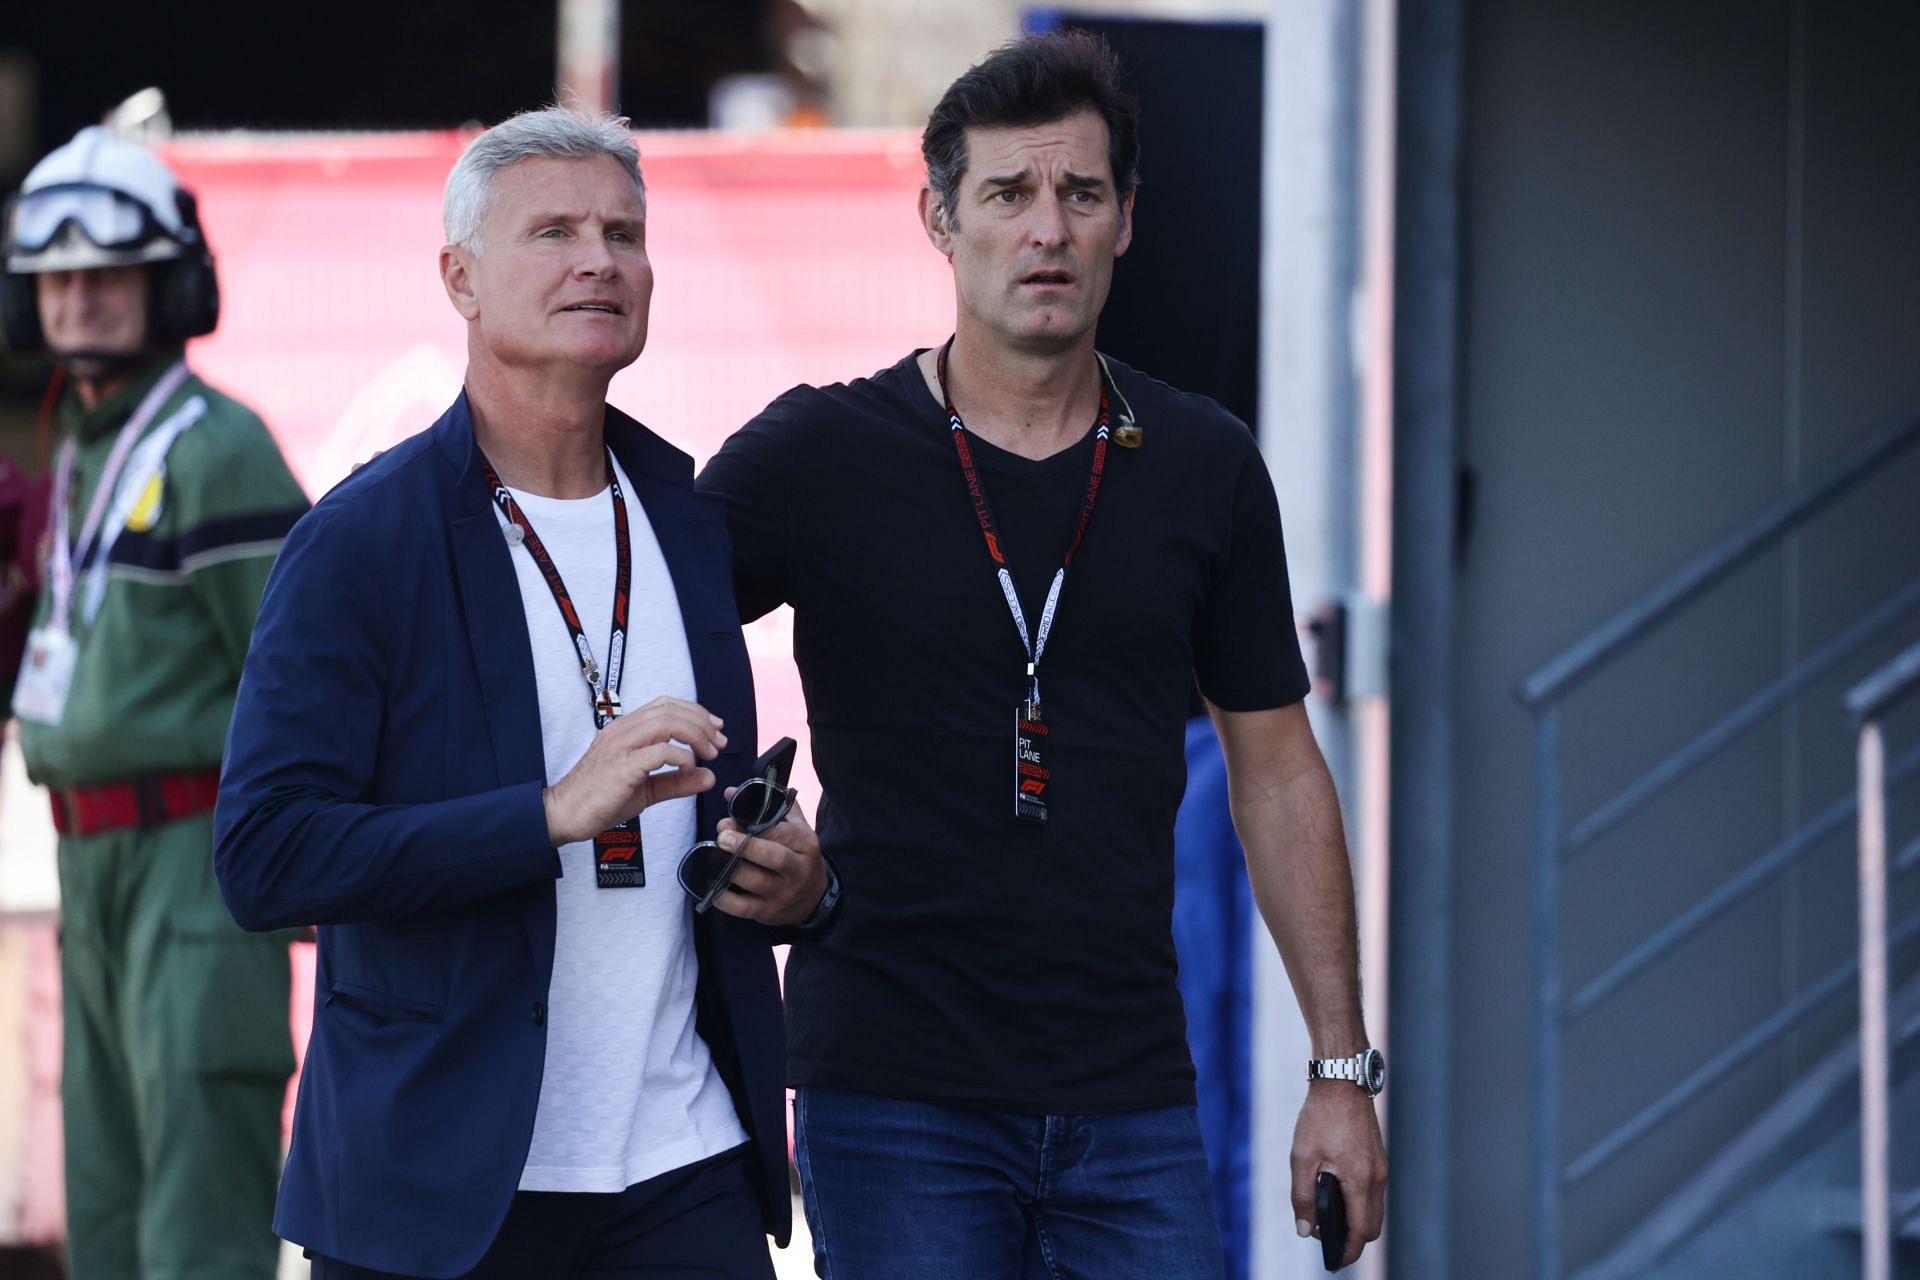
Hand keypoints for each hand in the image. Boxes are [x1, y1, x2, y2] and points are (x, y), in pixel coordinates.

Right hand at [543, 696, 725, 845]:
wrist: (563, 814)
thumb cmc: (598, 799)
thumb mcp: (646, 789)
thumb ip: (677, 782)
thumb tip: (708, 776)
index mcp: (626, 730)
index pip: (665, 706)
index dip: (695, 712)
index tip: (715, 729)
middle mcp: (623, 731)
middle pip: (670, 709)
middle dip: (702, 723)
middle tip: (718, 743)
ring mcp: (621, 746)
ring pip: (667, 722)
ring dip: (696, 735)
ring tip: (709, 753)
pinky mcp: (622, 766)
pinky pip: (660, 751)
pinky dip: (682, 757)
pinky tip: (689, 768)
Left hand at [708, 788, 828, 925]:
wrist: (814, 898)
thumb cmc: (798, 855)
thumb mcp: (795, 828)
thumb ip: (768, 806)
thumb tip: (731, 792)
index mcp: (805, 844)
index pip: (784, 832)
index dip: (758, 824)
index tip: (733, 817)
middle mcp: (797, 869)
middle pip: (774, 857)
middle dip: (746, 846)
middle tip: (722, 835)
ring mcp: (783, 893)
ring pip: (758, 882)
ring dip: (732, 869)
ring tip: (713, 857)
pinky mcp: (768, 912)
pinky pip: (744, 908)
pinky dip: (726, 899)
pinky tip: (713, 887)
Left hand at [1292, 1080, 1386, 1267]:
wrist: (1342, 1082)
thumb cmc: (1320, 1118)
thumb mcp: (1301, 1157)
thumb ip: (1302, 1196)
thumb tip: (1305, 1230)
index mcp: (1360, 1181)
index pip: (1361, 1232)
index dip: (1347, 1251)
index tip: (1334, 1261)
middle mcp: (1376, 1178)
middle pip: (1372, 1227)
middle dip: (1353, 1240)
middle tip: (1328, 1241)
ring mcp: (1381, 1168)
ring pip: (1374, 1210)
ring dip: (1356, 1220)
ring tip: (1328, 1218)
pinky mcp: (1378, 1158)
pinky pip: (1373, 1192)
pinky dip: (1360, 1202)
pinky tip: (1337, 1194)